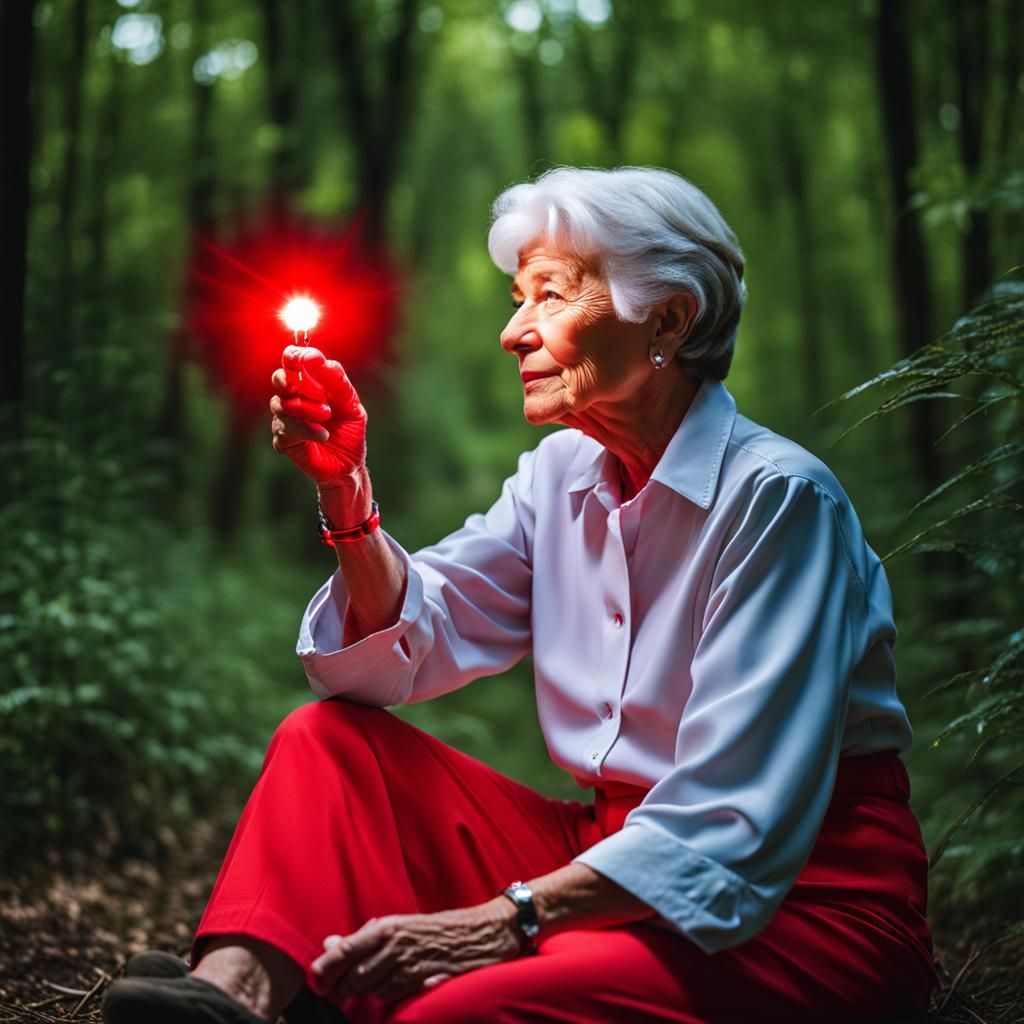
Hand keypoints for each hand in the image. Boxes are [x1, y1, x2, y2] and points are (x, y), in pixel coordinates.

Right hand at [269, 346, 367, 485]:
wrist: (350, 464)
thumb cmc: (348, 430)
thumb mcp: (351, 404)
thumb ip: (338, 383)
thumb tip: (324, 361)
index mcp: (308, 384)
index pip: (293, 361)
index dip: (295, 355)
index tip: (306, 357)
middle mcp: (292, 398)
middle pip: (279, 379)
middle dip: (293, 380)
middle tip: (316, 390)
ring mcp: (285, 419)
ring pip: (281, 404)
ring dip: (306, 408)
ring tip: (327, 415)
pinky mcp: (283, 440)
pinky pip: (285, 428)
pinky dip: (306, 429)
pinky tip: (323, 434)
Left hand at [310, 901, 521, 1001]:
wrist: (479, 933)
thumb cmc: (435, 928)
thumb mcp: (397, 925)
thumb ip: (362, 937)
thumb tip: (328, 942)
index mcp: (386, 927)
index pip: (344, 951)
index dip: (324, 969)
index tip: (316, 979)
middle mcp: (395, 945)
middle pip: (353, 977)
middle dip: (342, 985)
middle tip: (337, 986)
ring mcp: (409, 964)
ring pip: (371, 989)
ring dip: (365, 990)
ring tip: (368, 983)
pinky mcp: (423, 981)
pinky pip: (393, 995)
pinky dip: (386, 995)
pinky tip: (390, 987)